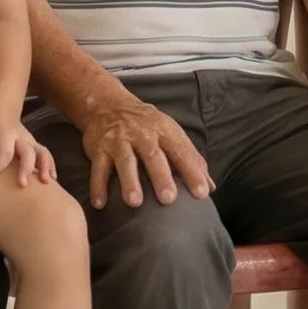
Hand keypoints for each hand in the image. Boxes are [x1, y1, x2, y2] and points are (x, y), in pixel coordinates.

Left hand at [0, 105, 51, 186]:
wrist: (3, 106)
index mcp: (6, 133)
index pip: (5, 151)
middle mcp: (21, 137)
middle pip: (28, 153)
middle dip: (27, 168)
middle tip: (22, 185)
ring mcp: (30, 141)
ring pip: (42, 152)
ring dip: (45, 167)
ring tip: (45, 182)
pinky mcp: (34, 145)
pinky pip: (46, 154)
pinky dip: (50, 166)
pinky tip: (51, 179)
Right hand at [76, 90, 212, 208]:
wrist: (108, 105)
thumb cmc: (147, 126)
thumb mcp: (171, 134)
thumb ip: (190, 160)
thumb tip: (210, 187)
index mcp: (165, 132)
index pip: (182, 153)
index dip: (193, 172)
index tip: (202, 193)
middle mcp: (143, 135)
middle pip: (153, 156)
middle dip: (161, 177)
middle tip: (168, 199)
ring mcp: (119, 141)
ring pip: (125, 161)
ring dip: (129, 181)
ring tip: (135, 202)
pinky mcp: (99, 149)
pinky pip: (98, 168)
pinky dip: (97, 185)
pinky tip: (100, 203)